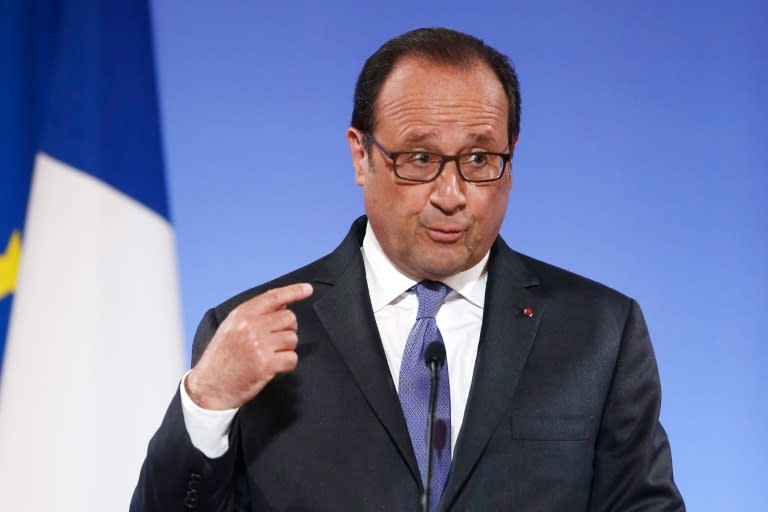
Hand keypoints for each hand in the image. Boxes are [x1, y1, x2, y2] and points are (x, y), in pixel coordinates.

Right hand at [185, 283, 312, 409]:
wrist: (210, 386)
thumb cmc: (221, 358)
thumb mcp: (231, 327)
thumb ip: (255, 314)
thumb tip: (282, 304)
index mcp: (242, 315)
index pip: (274, 297)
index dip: (294, 291)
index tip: (307, 289)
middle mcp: (251, 327)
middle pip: (289, 319)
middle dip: (286, 330)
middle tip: (272, 342)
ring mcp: (259, 345)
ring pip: (292, 339)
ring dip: (285, 349)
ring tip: (268, 355)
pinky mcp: (267, 364)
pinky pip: (292, 358)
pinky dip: (287, 364)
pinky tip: (273, 366)